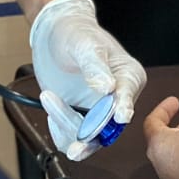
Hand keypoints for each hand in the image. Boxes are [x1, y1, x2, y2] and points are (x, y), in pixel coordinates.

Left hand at [31, 0, 147, 160]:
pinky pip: (71, 137)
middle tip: (75, 147)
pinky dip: (59, 131)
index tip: (121, 116)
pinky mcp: (79, 117)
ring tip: (49, 96)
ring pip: (89, 138)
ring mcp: (97, 111)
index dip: (124, 107)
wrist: (54, 34)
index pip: (128, 96)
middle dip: (91, 136)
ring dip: (67, 126)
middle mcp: (117, 98)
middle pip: (110, 127)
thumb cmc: (75, 32)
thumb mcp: (85, 44)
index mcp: (129, 77)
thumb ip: (95, 66)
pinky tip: (51, 107)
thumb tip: (108, 88)